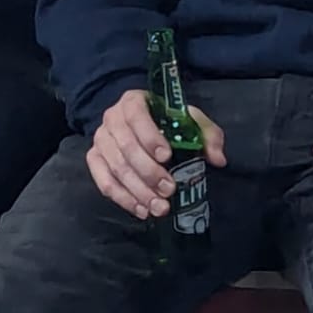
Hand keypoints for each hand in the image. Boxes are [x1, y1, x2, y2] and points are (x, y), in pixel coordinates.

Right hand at [86, 89, 226, 220]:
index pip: (136, 116)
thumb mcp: (190, 120)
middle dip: (148, 172)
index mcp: (133, 102)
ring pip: (115, 168)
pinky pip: (103, 181)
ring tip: (159, 207)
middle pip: (125, 147)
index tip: (167, 157)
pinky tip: (141, 210)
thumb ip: (207, 134)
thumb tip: (218, 158)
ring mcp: (101, 140)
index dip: (149, 137)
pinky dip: (122, 198)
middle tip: (169, 190)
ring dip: (137, 191)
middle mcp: (112, 118)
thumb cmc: (167, 121)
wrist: (140, 125)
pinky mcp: (94, 159)